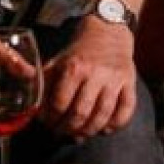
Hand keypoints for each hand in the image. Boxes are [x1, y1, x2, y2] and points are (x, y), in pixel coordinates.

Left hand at [41, 18, 136, 139]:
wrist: (108, 30)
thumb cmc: (80, 51)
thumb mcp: (58, 62)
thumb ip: (44, 84)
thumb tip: (34, 111)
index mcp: (74, 67)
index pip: (59, 104)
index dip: (52, 120)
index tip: (50, 125)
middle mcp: (95, 73)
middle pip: (80, 114)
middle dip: (68, 130)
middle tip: (63, 133)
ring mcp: (115, 78)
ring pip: (102, 116)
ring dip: (90, 131)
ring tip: (81, 134)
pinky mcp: (130, 81)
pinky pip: (126, 109)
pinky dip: (116, 125)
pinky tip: (105, 128)